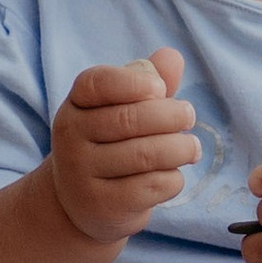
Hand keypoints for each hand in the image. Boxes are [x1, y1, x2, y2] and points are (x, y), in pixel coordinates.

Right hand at [49, 49, 195, 246]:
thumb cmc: (111, 143)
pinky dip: (173, 178)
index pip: (98, 83)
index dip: (134, 82)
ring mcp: (82, 175)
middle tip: (189, 116)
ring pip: (146, 155)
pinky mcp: (102, 206)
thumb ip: (149, 80)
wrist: (83, 203)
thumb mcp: (123, 108)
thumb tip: (172, 56)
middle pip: (130, 119)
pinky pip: (152, 186)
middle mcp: (71, 138)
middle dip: (171, 115)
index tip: (161, 89)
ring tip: (191, 147)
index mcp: (75, 105)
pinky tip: (172, 175)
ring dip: (181, 148)